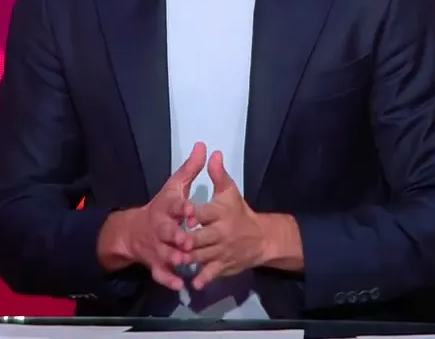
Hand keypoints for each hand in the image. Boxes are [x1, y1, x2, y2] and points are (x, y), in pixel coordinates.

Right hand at [99, 142, 204, 290]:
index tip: (191, 208)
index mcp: (165, 207)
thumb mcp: (174, 186)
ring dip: (173, 259)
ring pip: (164, 254)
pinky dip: (169, 279)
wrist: (133, 232)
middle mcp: (159, 228)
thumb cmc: (161, 207)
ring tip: (184, 263)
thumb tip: (204, 146)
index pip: (173, 205)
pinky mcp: (155, 263)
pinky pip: (161, 273)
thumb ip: (191, 169)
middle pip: (166, 232)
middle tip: (186, 240)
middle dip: (175, 236)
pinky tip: (181, 285)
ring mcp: (156, 247)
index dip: (181, 207)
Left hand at [187, 151, 267, 289]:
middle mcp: (221, 233)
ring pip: (202, 256)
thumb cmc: (240, 212)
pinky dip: (203, 278)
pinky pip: (211, 273)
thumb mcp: (230, 191)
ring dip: (188, 259)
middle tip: (173, 241)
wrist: (262, 238)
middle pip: (200, 237)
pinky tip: (193, 283)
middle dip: (187, 240)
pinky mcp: (223, 266)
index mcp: (221, 213)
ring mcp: (221, 251)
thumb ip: (218, 174)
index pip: (204, 212)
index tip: (181, 213)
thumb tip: (212, 152)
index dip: (192, 213)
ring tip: (174, 260)